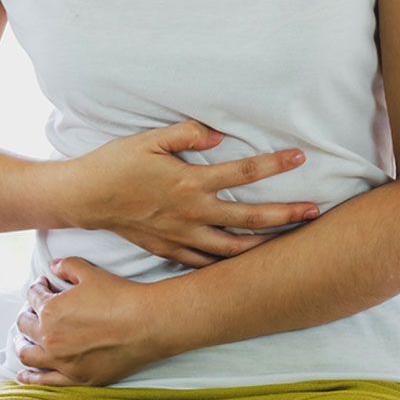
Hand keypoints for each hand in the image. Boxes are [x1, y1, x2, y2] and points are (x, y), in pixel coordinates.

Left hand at [14, 257, 162, 386]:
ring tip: (23, 340)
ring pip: (28, 355)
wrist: (147, 324)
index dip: (37, 288)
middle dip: (27, 314)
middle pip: (25, 326)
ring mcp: (62, 362)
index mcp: (50, 310)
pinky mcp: (77, 378)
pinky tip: (24, 376)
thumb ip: (68, 266)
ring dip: (22, 345)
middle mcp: (50, 338)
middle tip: (33, 311)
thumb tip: (54, 266)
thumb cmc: (121, 297)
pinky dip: (31, 378)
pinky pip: (46, 382)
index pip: (33, 297)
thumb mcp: (91, 273)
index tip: (43, 286)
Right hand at [59, 119, 318, 267]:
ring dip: (263, 246)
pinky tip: (241, 263)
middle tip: (315, 213)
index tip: (300, 158)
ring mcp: (181, 236)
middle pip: (250, 218)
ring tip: (287, 243)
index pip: (244, 172)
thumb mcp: (149, 139)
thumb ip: (186, 135)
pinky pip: (204, 262)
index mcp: (190, 182)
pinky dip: (226, 264)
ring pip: (232, 249)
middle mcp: (191, 213)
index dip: (274, 165)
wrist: (84, 198)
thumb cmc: (115, 164)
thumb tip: (218, 135)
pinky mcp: (169, 249)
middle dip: (286, 215)